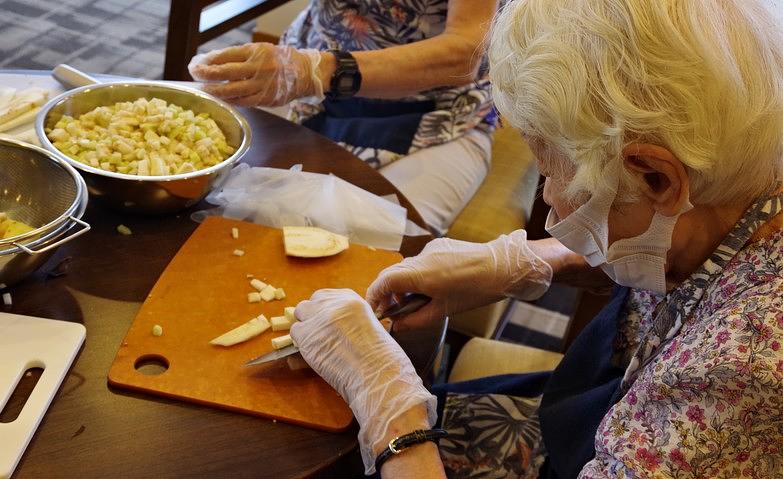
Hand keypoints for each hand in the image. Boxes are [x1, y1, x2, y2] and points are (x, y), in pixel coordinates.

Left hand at [188, 43, 323, 106]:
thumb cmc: (278, 60)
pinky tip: (221, 100)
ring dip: (215, 91)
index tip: (196, 63)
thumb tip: (211, 62)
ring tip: (204, 90)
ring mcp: (263, 85)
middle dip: (206, 75)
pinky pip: (243, 102)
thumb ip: (239, 56)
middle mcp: (259, 68)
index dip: (208, 61)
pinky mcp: (266, 99)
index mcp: (256, 52)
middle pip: (225, 73)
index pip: (225, 56)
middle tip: (194, 75)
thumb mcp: (260, 50)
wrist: (304, 73)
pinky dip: (230, 101)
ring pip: (232, 91)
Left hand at [291, 289, 436, 473]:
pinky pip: (295, 333)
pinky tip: (314, 354)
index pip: (326, 295)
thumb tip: (328, 324)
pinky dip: (301, 343)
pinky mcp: (307, 335)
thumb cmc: (381, 357)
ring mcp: (318, 318)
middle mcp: (334, 303)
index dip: (324, 310)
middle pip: (310, 303)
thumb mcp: (370, 325)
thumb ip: (349, 319)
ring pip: (299, 315)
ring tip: (318, 346)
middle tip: (320, 336)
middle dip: (312, 317)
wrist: (377, 373)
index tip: (328, 323)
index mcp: (352, 299)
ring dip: (305, 329)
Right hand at [366, 230, 552, 330]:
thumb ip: (416, 319)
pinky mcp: (440, 245)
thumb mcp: (443, 311)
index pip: (384, 281)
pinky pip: (420, 261)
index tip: (374, 309)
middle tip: (390, 311)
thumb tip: (397, 325)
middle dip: (387, 293)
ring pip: (407, 268)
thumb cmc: (475, 291)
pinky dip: (417, 275)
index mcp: (420, 274)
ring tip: (412, 302)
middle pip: (392, 273)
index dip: (374, 296)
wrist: (503, 266)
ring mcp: (431, 249)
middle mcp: (421, 257)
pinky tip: (430, 288)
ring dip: (403, 284)